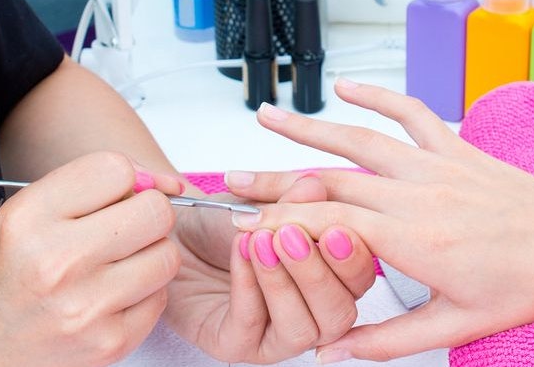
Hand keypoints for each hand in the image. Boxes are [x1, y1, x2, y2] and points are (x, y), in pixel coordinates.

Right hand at [0, 152, 183, 366]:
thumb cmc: (3, 280)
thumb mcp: (21, 217)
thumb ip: (84, 189)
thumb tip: (159, 181)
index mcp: (28, 219)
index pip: (115, 170)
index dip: (125, 179)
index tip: (118, 193)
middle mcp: (57, 261)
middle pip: (154, 212)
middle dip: (147, 213)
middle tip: (128, 226)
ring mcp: (87, 306)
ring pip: (167, 255)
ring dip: (151, 254)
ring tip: (120, 262)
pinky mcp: (110, 342)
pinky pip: (161, 297)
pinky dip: (146, 292)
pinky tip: (114, 294)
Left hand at [162, 181, 377, 363]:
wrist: (174, 234)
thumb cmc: (225, 223)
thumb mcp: (263, 202)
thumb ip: (292, 199)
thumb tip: (315, 187)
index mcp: (331, 280)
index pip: (359, 279)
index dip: (353, 258)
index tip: (335, 229)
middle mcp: (312, 314)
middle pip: (339, 313)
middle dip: (317, 274)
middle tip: (293, 236)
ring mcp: (275, 336)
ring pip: (300, 329)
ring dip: (283, 283)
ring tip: (261, 241)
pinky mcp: (236, 346)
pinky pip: (251, 325)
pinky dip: (248, 286)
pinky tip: (240, 253)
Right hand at [226, 79, 533, 361]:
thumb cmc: (529, 285)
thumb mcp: (457, 326)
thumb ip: (387, 340)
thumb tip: (334, 352)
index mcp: (414, 240)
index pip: (327, 226)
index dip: (277, 225)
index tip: (242, 228)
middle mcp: (417, 194)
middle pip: (329, 180)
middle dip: (274, 181)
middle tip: (232, 183)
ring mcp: (436, 165)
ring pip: (359, 139)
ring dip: (309, 127)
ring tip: (266, 117)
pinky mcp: (455, 148)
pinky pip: (411, 112)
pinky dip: (378, 97)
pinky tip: (347, 88)